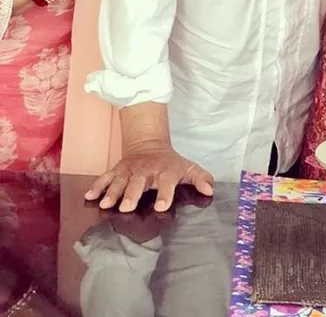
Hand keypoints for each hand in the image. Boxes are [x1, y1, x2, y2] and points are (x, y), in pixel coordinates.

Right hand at [85, 141, 213, 212]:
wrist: (149, 145)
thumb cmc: (170, 163)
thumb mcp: (188, 168)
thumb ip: (200, 178)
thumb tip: (210, 189)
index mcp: (164, 171)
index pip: (166, 183)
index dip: (165, 194)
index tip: (161, 206)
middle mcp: (145, 170)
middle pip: (138, 182)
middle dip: (132, 194)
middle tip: (126, 207)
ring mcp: (129, 170)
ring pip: (119, 181)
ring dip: (112, 192)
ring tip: (106, 204)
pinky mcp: (116, 170)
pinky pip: (105, 177)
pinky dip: (97, 186)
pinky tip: (89, 196)